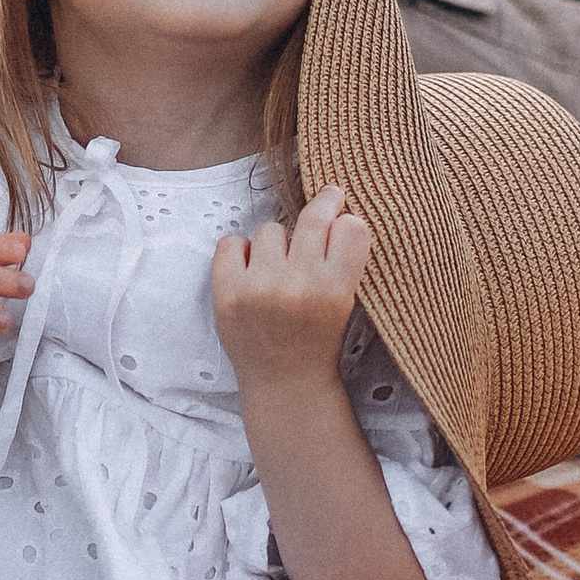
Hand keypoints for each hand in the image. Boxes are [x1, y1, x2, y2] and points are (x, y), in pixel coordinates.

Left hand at [211, 182, 369, 400]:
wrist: (284, 383)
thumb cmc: (318, 339)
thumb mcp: (345, 303)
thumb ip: (343, 261)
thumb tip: (337, 207)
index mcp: (335, 291)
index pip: (352, 228)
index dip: (348, 220)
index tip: (343, 219)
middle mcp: (297, 287)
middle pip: (312, 218)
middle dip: (324, 203)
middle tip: (329, 197)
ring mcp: (259, 288)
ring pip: (270, 229)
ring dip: (277, 243)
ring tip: (280, 269)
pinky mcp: (227, 294)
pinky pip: (232, 242)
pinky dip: (241, 252)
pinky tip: (252, 271)